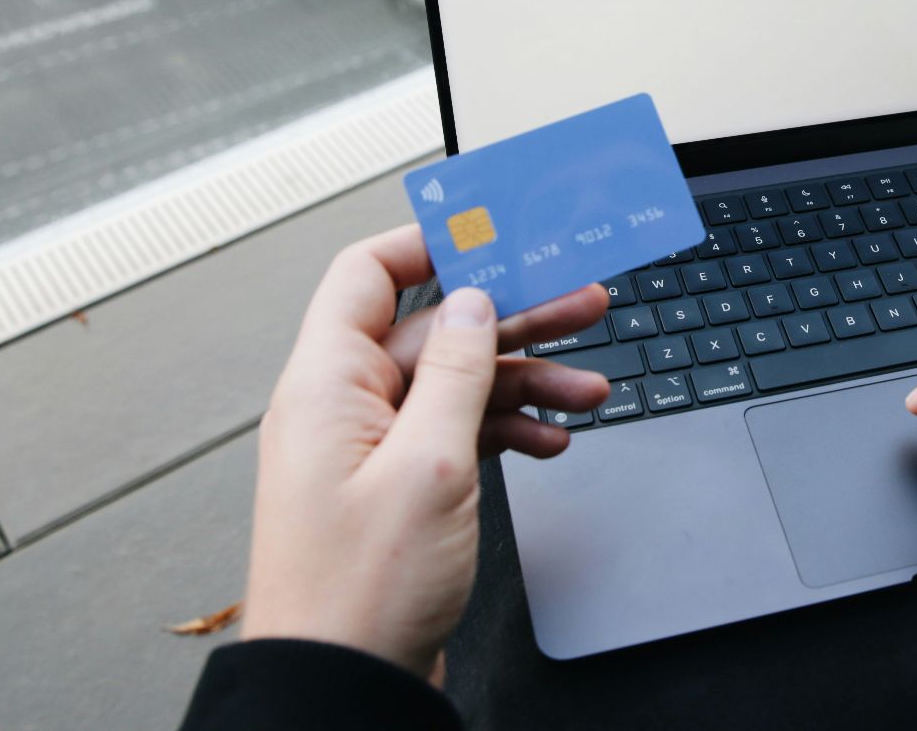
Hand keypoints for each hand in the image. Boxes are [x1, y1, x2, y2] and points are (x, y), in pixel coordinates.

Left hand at [240, 225, 609, 680]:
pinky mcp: (397, 489)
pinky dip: (507, 430)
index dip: (433, 244)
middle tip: (583, 300)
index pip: (369, 275)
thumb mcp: (428, 464)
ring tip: (591, 385)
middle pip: (435, 331)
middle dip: (513, 316)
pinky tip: (551, 439)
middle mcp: (342, 409)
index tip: (497, 231)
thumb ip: (455, 373)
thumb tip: (473, 303)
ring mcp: (371, 451)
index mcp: (325, 385)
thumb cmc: (359, 593)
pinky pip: (457, 434)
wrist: (344, 688)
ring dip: (525, 380)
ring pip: (457, 385)